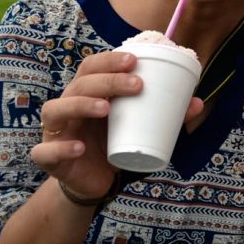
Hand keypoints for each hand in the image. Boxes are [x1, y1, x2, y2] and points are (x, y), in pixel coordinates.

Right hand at [31, 51, 203, 199]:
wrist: (93, 183)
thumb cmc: (115, 146)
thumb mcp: (140, 130)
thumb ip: (164, 117)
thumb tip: (197, 102)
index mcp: (88, 93)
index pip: (92, 67)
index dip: (109, 60)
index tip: (134, 60)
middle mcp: (68, 107)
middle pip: (79, 84)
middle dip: (107, 80)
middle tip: (136, 85)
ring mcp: (55, 131)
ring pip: (56, 109)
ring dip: (81, 104)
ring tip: (107, 108)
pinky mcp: (49, 158)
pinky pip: (46, 151)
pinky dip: (60, 148)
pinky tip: (78, 147)